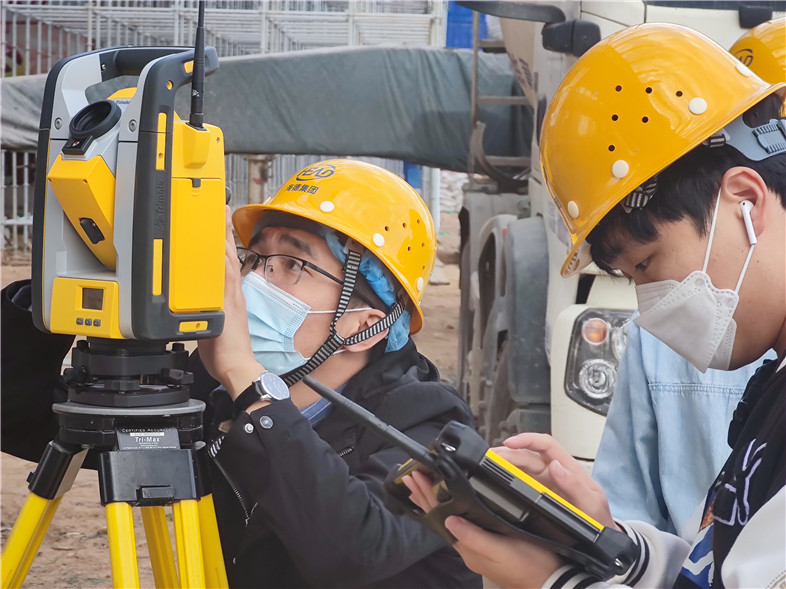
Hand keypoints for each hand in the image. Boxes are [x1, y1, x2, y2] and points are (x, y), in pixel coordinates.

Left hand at [197, 206, 262, 397]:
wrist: (237, 365)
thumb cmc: (226, 351)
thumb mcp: (213, 324)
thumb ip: (204, 309)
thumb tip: (193, 304)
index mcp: (229, 295)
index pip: (225, 261)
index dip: (221, 240)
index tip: (218, 221)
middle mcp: (231, 291)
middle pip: (226, 254)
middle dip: (222, 230)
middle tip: (220, 207)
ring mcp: (230, 296)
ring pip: (225, 260)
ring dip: (222, 237)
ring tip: (220, 216)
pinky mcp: (226, 303)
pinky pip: (222, 276)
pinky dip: (221, 258)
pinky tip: (217, 245)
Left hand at [403, 471, 561, 587]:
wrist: (549, 581)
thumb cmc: (529, 566)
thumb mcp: (502, 551)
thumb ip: (475, 537)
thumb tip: (449, 520)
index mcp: (468, 547)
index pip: (440, 517)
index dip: (427, 497)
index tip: (417, 478)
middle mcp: (468, 547)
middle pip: (440, 516)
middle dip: (426, 496)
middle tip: (412, 476)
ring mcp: (476, 546)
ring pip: (448, 518)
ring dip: (435, 501)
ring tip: (421, 487)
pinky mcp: (487, 544)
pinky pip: (461, 522)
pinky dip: (450, 508)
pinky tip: (449, 504)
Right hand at [496, 433, 618, 530]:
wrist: (600, 541)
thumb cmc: (599, 521)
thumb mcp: (592, 505)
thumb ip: (576, 486)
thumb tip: (556, 466)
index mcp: (569, 469)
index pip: (546, 445)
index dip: (528, 440)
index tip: (510, 443)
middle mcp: (555, 472)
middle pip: (528, 455)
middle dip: (508, 453)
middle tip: (490, 459)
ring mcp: (545, 483)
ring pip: (522, 466)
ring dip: (505, 463)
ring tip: (488, 466)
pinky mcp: (538, 495)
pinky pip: (520, 481)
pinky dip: (507, 477)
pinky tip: (496, 479)